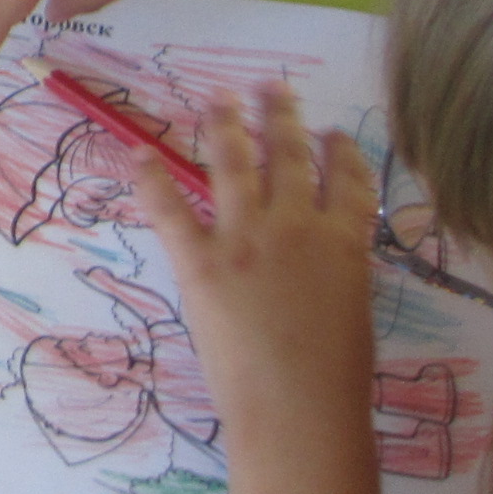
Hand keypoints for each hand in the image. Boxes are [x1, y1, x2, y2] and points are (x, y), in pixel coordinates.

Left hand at [136, 88, 382, 493]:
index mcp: (346, 242)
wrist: (297, 407)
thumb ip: (334, 272)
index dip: (339, 152)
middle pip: (289, 155)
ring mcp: (244, 236)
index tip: (332, 132)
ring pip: (234, 162)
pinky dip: (152, 177)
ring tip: (220, 98)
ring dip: (225, 123)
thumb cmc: (335, 376)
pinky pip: (170, 206)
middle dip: (280, 115)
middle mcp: (297, 225)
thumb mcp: (351, 311)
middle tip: (271, 86)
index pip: (348, 181)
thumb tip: (321, 257)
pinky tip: (140, 153)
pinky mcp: (200, 258)